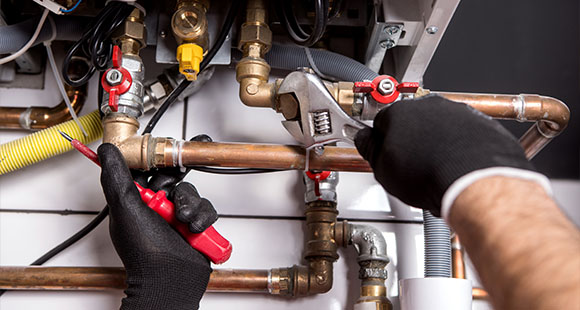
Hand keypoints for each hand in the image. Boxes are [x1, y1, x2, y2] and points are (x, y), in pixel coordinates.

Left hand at [98, 143, 216, 309]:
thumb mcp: (125, 208)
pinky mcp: (195, 225)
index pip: (146, 167)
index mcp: (136, 199)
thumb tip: (106, 151)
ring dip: (191, 204)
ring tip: (184, 220)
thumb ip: (116, 176)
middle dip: (178, 181)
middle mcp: (156, 205)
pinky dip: (203, 217)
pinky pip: (206, 208)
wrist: (170, 279)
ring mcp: (176, 215)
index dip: (157, 155)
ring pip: (191, 192)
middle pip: (173, 176)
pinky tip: (194, 229)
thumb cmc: (144, 252)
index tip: (168, 146)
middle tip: (175, 186)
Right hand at [355, 95, 534, 216]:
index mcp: (399, 112)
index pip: (381, 122)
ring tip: (433, 171)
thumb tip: (366, 140)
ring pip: (439, 127)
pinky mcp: (480, 124)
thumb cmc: (430, 173)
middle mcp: (428, 106)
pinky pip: (464, 134)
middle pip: (411, 122)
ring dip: (435, 144)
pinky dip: (459, 147)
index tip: (383, 152)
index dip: (381, 141)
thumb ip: (371, 150)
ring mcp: (456, 113)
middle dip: (409, 141)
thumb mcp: (382, 169)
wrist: (474, 180)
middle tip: (409, 166)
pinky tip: (454, 168)